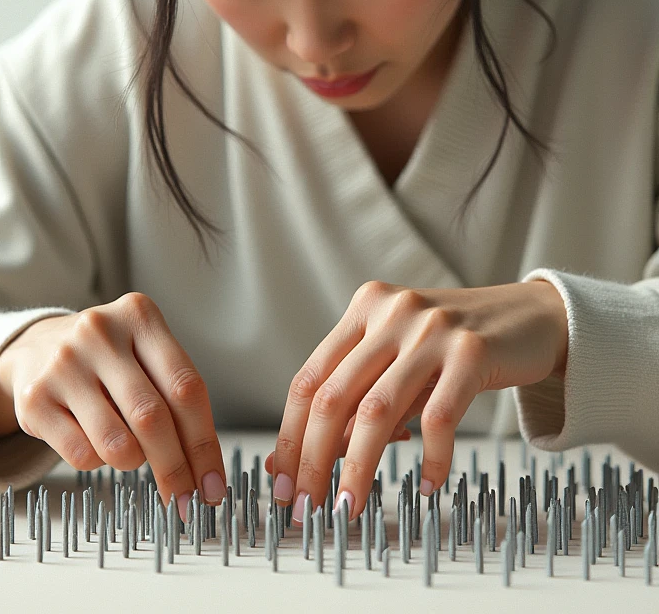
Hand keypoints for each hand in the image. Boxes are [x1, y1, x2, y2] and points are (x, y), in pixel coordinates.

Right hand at [0, 292, 226, 515]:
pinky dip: (98, 461)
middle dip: (175, 469)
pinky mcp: (35, 398)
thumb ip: (177, 397)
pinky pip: (82, 454)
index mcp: (139, 316)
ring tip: (130, 449)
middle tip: (188, 503)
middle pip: (153, 417)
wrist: (38, 346)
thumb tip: (205, 470)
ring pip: (116, 442)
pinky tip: (94, 438)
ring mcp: (64, 364)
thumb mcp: (147, 355)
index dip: (204, 443)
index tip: (213, 485)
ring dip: (133, 462)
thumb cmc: (110, 358)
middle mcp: (100, 333)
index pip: (185, 386)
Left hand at [265, 278, 567, 522]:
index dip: (289, 437)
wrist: (531, 317)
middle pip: (334, 396)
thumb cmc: (455, 346)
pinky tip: (426, 485)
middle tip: (307, 507)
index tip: (283, 483)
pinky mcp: (474, 352)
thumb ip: (357, 398)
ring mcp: (433, 330)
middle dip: (313, 460)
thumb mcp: (400, 361)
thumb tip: (299, 459)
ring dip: (358, 468)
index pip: (310, 379)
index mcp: (366, 307)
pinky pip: (439, 419)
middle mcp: (393, 312)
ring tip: (349, 507)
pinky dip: (429, 460)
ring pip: (378, 410)